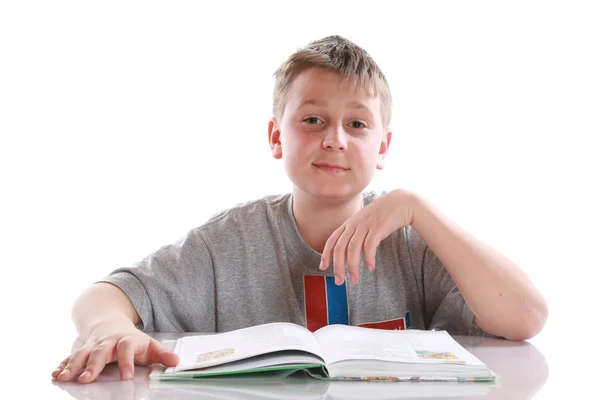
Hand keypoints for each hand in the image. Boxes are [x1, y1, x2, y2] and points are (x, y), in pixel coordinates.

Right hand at [51, 322, 178, 383]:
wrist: (110, 321)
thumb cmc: (132, 339)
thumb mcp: (149, 345)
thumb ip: (162, 354)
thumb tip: (176, 362)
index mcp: (126, 340)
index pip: (127, 349)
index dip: (127, 362)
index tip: (127, 376)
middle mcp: (107, 342)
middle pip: (100, 352)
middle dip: (92, 366)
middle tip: (86, 379)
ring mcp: (93, 345)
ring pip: (81, 354)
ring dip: (72, 366)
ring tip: (64, 378)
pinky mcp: (81, 349)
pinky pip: (70, 357)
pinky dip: (62, 365)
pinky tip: (55, 373)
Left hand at [319, 189, 418, 284]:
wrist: (400, 202)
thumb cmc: (382, 215)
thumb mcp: (364, 223)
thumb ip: (356, 235)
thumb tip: (348, 254)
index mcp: (349, 223)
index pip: (332, 240)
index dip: (325, 254)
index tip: (323, 267)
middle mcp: (354, 224)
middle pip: (340, 247)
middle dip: (338, 266)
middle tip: (339, 281)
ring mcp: (365, 225)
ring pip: (352, 249)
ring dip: (352, 266)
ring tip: (355, 279)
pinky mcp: (378, 228)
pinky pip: (369, 246)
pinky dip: (368, 258)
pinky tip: (370, 267)